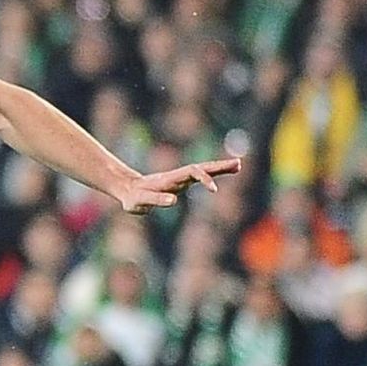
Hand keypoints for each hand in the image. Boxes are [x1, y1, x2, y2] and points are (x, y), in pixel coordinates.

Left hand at [117, 158, 239, 214]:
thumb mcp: (141, 201)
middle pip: (202, 168)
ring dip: (220, 168)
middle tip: (238, 164)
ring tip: (238, 165)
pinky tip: (223, 176)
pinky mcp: (182, 184)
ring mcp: (181, 179)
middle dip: (219, 167)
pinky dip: (213, 176)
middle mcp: (178, 176)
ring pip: (203, 171)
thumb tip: (174, 200)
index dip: (204, 178)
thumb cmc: (133, 198)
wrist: (128, 189)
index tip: (213, 189)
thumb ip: (156, 200)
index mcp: (170, 179)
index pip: (191, 173)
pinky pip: (200, 177)